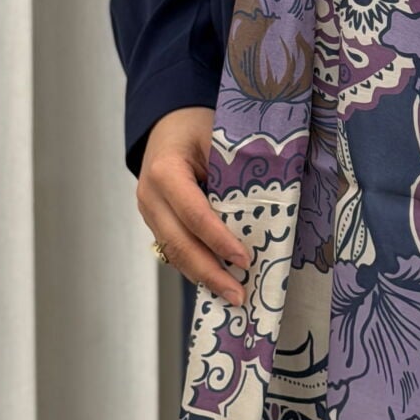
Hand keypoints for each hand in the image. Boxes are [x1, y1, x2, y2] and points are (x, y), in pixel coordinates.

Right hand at [137, 106, 251, 303]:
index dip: (218, 239)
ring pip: (173, 252)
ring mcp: (148, 211)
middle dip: (210, 272)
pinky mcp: (155, 222)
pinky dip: (196, 267)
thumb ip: (235, 170)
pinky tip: (217, 283)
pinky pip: (174, 249)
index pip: (193, 213)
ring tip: (231, 296)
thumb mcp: (219, 138)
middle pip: (178, 242)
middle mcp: (149, 195)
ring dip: (203, 276)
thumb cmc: (197, 127)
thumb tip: (270, 205)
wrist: (168, 123)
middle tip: (239, 294)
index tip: (244, 259)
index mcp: (165, 170)